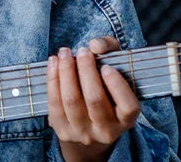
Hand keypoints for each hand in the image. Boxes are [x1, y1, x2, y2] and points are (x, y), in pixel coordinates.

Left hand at [46, 37, 139, 161]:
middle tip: (83, 51)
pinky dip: (52, 80)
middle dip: (86, 71)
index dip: (117, 85)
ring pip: (71, 101)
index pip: (128, 106)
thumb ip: (111, 51)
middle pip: (95, 100)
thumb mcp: (116, 72)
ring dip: (66, 72)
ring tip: (64, 53)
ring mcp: (83, 133)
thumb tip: (96, 46)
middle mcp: (107, 131)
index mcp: (126, 120)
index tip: (107, 67)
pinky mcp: (63, 131)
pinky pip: (54, 103)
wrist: (87, 127)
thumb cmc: (105, 91)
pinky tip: (53, 63)